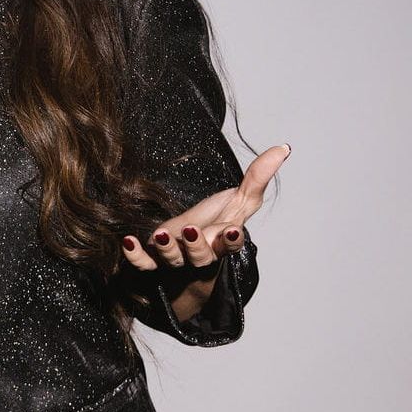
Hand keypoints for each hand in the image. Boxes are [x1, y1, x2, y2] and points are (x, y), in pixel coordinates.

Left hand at [120, 143, 289, 273]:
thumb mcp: (239, 200)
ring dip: (167, 249)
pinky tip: (129, 242)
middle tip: (189, 231)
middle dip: (196, 245)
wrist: (188, 246)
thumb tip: (283, 147)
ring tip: (161, 235)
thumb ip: (257, 177)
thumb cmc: (217, 221)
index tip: (232, 229)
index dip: (232, 239)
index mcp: (222, 239)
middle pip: (201, 256)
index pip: (231, 243)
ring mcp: (177, 258)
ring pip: (174, 260)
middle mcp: (201, 253)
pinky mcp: (153, 260)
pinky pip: (144, 264)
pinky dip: (136, 256)